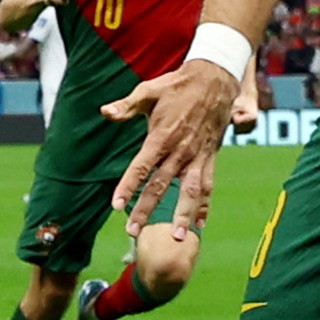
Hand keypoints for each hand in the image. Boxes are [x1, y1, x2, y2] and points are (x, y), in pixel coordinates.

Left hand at [103, 57, 247, 232]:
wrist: (214, 80)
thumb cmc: (177, 85)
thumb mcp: (148, 91)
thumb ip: (126, 106)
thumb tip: (104, 112)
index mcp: (160, 137)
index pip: (141, 167)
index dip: (128, 187)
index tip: (116, 206)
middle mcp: (179, 151)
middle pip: (160, 186)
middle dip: (146, 210)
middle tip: (133, 231)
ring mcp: (196, 157)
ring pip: (190, 192)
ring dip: (183, 215)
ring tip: (178, 238)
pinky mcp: (209, 158)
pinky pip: (207, 185)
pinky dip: (204, 206)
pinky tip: (199, 225)